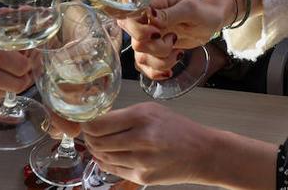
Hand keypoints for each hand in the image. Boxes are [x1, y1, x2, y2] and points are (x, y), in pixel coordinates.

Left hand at [81, 103, 220, 185]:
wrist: (202, 153)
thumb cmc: (178, 129)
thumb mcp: (153, 111)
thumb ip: (126, 115)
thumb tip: (98, 121)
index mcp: (142, 116)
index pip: (99, 124)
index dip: (87, 124)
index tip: (85, 122)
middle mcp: (140, 138)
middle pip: (97, 142)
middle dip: (90, 138)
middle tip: (89, 134)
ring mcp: (140, 160)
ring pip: (103, 157)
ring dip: (96, 151)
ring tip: (98, 145)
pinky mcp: (142, 177)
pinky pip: (113, 170)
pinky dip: (105, 163)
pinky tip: (107, 157)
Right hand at [123, 0, 227, 79]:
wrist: (211, 22)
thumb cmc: (202, 10)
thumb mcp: (190, 9)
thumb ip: (170, 14)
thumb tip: (152, 17)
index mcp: (150, 3)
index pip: (128, 16)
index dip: (139, 30)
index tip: (157, 33)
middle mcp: (144, 20)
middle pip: (135, 42)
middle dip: (158, 47)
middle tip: (173, 38)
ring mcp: (147, 37)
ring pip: (141, 57)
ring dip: (162, 60)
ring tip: (178, 52)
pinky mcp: (152, 51)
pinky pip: (145, 67)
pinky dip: (158, 71)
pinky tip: (170, 68)